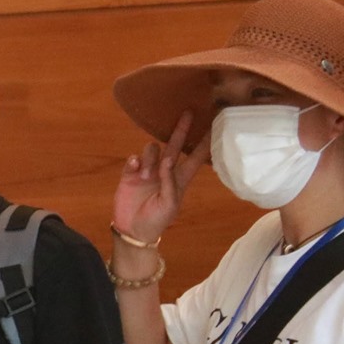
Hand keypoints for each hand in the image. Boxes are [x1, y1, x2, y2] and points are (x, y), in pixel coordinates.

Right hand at [113, 111, 205, 244]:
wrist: (133, 230)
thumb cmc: (156, 220)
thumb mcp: (169, 205)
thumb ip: (170, 183)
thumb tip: (167, 162)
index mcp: (179, 179)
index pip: (195, 158)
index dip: (204, 144)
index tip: (214, 128)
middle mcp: (164, 171)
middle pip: (174, 146)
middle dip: (181, 130)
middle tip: (188, 112)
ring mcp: (146, 171)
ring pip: (151, 150)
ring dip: (150, 158)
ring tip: (144, 176)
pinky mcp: (130, 174)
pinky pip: (133, 159)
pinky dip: (134, 161)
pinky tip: (134, 168)